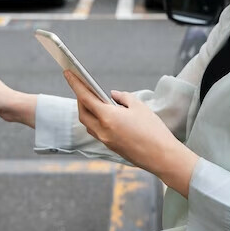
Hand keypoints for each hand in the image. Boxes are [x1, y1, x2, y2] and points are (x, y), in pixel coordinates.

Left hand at [63, 71, 198, 195]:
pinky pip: (97, 131)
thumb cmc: (153, 130)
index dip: (75, 84)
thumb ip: (123, 97)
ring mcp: (105, 140)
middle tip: (83, 86)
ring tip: (93, 99)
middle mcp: (102, 130)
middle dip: (81, 98)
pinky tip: (104, 114)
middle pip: (83, 112)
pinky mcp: (111, 147)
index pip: (85, 97)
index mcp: (108, 117)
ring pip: (89, 123)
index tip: (68, 73)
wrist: (162, 157)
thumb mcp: (139, 107)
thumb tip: (112, 95)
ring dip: (88, 111)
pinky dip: (96, 120)